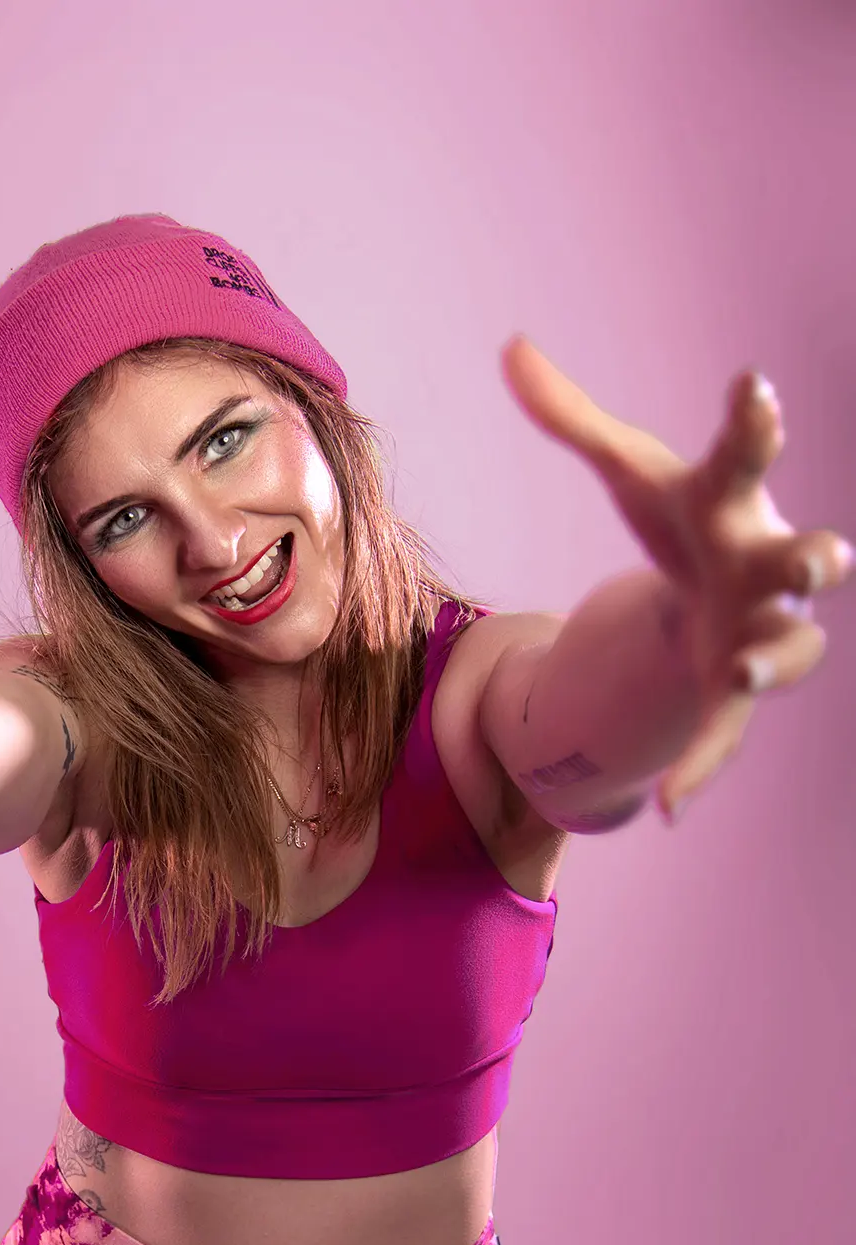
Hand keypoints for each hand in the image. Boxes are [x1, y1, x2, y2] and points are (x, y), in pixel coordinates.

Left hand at [500, 338, 852, 819]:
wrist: (710, 592)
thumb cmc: (685, 519)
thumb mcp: (628, 471)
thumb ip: (573, 417)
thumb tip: (510, 347)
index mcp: (735, 501)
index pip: (749, 454)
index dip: (754, 423)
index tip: (750, 386)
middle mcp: (767, 565)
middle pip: (805, 559)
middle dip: (816, 559)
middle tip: (825, 556)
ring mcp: (762, 632)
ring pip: (790, 652)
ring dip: (772, 667)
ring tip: (740, 678)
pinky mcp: (735, 692)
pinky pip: (726, 738)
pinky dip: (700, 770)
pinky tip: (669, 807)